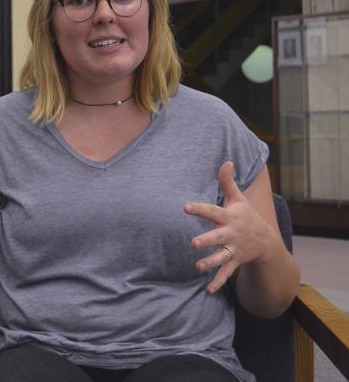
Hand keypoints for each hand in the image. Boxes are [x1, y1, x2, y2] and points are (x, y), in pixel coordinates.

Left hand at [184, 161, 274, 294]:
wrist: (266, 241)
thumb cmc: (246, 216)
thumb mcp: (238, 199)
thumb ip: (227, 182)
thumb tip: (226, 160)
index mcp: (229, 217)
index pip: (212, 211)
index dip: (199, 209)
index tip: (184, 207)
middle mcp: (231, 234)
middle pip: (216, 237)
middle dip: (206, 240)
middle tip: (192, 243)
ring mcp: (233, 250)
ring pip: (221, 258)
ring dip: (210, 263)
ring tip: (197, 267)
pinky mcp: (234, 262)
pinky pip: (226, 273)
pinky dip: (218, 282)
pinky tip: (208, 290)